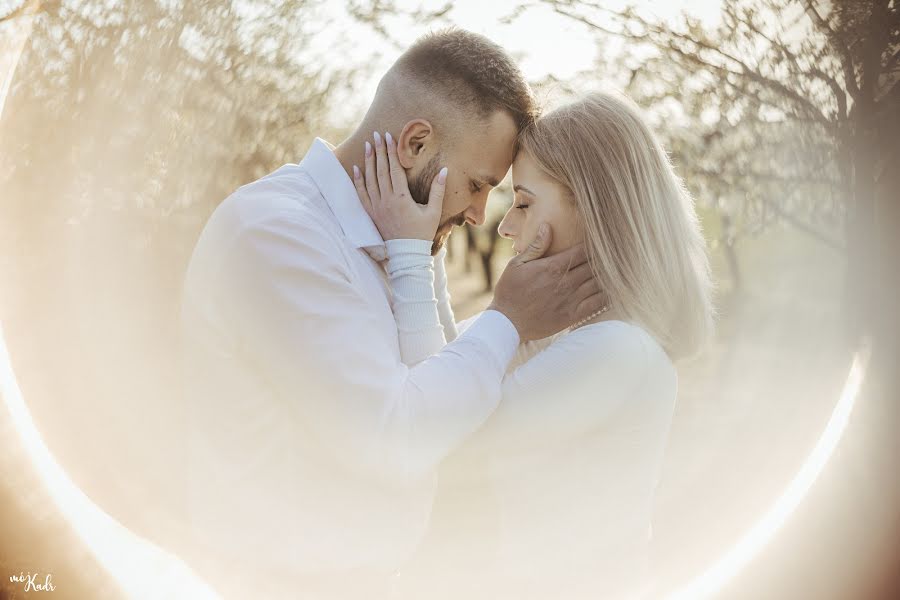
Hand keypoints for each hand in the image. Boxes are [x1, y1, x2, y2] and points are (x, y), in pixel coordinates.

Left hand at [352, 131, 447, 241]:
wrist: (406, 254)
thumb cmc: (422, 233)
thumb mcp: (434, 212)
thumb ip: (438, 190)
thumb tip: (445, 170)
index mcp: (402, 198)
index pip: (394, 169)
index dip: (392, 152)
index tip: (389, 137)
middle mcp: (387, 200)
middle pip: (381, 170)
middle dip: (379, 151)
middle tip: (376, 135)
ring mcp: (377, 207)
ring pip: (369, 180)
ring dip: (368, 161)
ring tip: (368, 146)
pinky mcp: (371, 214)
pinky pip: (361, 194)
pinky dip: (358, 181)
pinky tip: (356, 168)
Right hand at [488, 224, 606, 341]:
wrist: (507, 323)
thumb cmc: (510, 291)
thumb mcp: (517, 264)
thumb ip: (536, 246)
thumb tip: (548, 226)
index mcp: (553, 267)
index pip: (582, 251)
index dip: (594, 245)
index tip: (601, 240)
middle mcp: (565, 282)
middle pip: (594, 265)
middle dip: (603, 258)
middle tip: (613, 253)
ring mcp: (571, 300)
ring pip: (598, 283)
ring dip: (607, 275)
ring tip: (616, 268)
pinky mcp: (573, 315)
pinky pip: (597, 304)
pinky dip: (607, 295)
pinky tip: (612, 289)